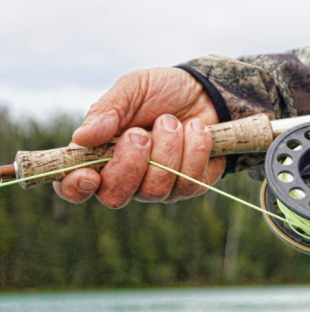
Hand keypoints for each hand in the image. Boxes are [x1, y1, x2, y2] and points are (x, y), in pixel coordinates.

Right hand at [54, 68, 225, 207]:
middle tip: (141, 133)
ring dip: (166, 149)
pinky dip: (194, 149)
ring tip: (172, 121)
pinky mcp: (190, 186)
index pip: (75, 187)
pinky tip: (196, 128)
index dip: (76, 188)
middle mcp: (127, 178)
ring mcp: (159, 187)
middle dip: (130, 164)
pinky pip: (190, 182)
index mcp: (100, 155)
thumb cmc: (162, 91)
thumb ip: (107, 110)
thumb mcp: (132, 89)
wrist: (205, 91)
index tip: (89, 174)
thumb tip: (80, 137)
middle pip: (115, 196)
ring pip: (155, 190)